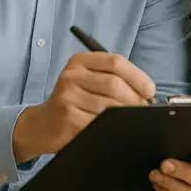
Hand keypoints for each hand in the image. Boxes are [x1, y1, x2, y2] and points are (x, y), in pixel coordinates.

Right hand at [13, 52, 154, 160]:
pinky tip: (114, 129)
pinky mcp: (67, 117)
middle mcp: (71, 75)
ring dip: (125, 115)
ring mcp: (67, 96)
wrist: (41, 125)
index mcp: (80, 61)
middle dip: (134, 99)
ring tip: (132, 120)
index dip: (137, 76)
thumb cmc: (73, 102)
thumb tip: (146, 93)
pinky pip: (98, 123)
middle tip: (143, 110)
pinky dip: (111, 127)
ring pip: (108, 106)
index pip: (115, 62)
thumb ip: (112, 80)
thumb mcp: (87, 82)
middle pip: (114, 84)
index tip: (150, 90)